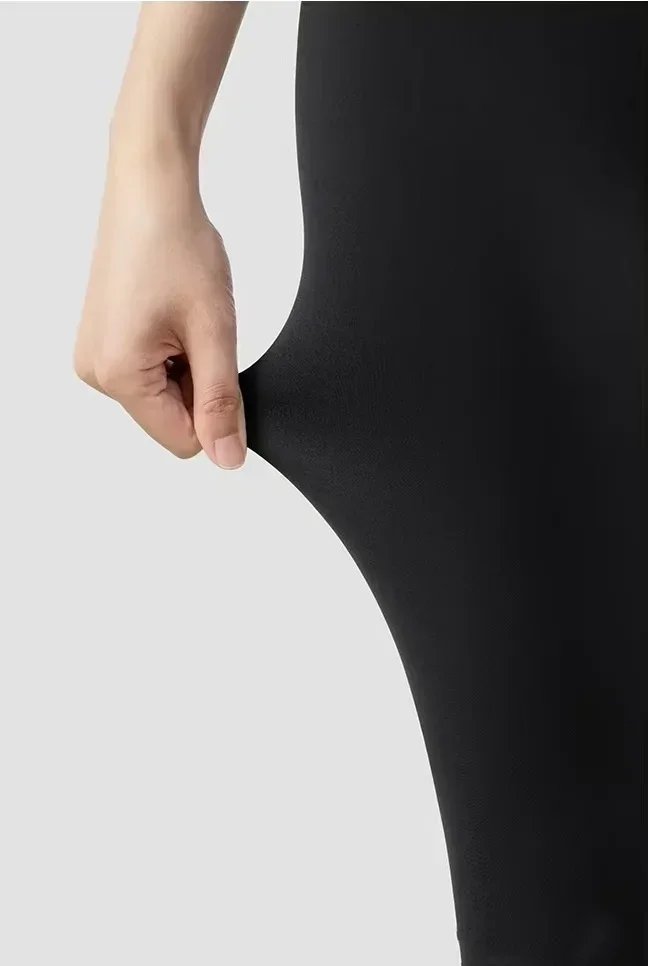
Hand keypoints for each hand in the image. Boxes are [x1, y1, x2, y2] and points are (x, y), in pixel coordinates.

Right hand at [74, 151, 246, 468]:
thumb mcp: (214, 332)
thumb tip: (228, 458)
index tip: (221, 362)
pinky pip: (149, 372)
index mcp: (117, 375)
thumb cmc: (176, 244)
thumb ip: (221, 402)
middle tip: (201, 330)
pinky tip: (171, 314)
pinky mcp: (103, 340)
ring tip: (184, 316)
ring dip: (187, 367)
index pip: (182, 440)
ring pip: (163, 396)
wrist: (151, 188)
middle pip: (171, 419)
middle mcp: (96, 372)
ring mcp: (95, 356)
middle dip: (199, 384)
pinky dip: (172, 353)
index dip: (216, 413)